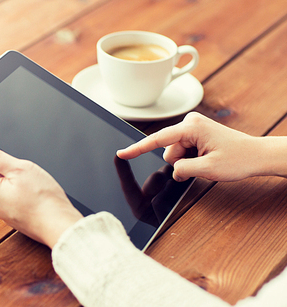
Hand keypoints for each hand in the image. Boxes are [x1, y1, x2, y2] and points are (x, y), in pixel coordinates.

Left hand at [0, 141, 82, 247]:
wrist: (59, 224)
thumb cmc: (42, 198)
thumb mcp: (18, 168)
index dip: (4, 160)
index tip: (17, 164)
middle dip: (14, 174)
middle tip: (30, 178)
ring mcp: (4, 214)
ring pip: (10, 189)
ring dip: (21, 186)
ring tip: (35, 190)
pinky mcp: (16, 220)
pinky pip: (17, 201)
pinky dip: (26, 198)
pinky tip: (37, 199)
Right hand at [116, 112, 270, 181]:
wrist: (257, 155)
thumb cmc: (238, 158)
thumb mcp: (208, 170)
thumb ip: (183, 170)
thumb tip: (174, 170)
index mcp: (191, 127)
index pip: (157, 140)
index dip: (137, 149)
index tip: (122, 153)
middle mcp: (189, 123)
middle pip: (168, 150)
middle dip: (180, 163)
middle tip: (203, 165)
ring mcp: (193, 127)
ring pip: (175, 153)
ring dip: (187, 162)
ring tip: (208, 161)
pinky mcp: (196, 133)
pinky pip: (183, 150)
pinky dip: (191, 159)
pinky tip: (207, 158)